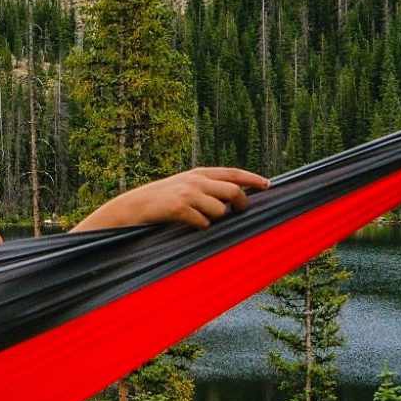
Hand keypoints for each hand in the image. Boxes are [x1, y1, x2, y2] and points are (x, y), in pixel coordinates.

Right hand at [74, 166, 269, 231]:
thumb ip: (205, 188)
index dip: (252, 179)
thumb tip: (232, 199)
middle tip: (241, 213)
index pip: (232, 173)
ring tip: (198, 220)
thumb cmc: (160, 201)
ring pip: (220, 211)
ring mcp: (188, 193)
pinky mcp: (179, 208)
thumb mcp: (183, 187)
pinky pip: (203, 223)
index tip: (268, 185)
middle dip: (241, 205)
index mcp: (198, 173)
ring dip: (214, 220)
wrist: (131, 208)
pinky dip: (199, 227)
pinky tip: (187, 225)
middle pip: (233, 191)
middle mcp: (195, 180)